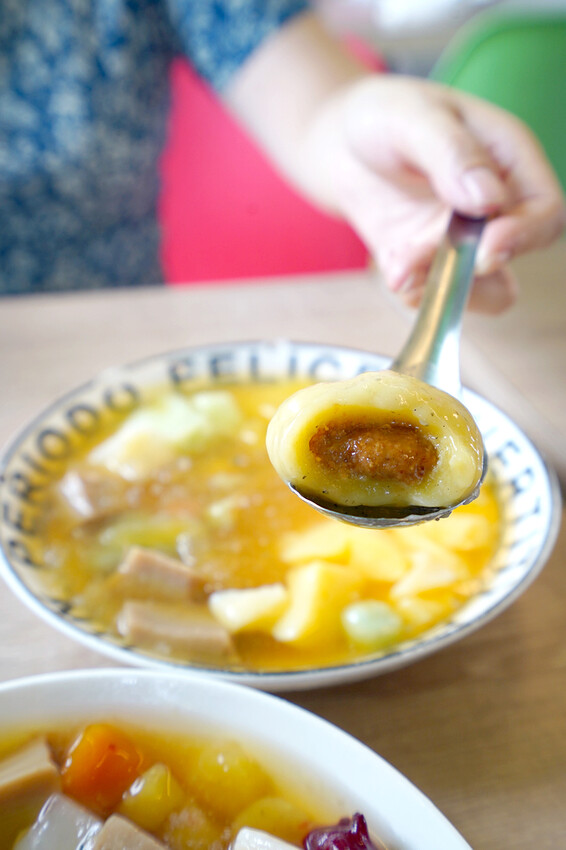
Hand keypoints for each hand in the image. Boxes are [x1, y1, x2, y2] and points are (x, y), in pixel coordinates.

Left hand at [302, 74, 564, 313]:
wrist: (341, 145)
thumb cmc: (385, 116)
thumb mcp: (413, 117)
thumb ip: (452, 153)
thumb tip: (489, 200)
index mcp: (509, 160)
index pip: (545, 209)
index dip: (526, 234)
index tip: (488, 247)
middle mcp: (496, 206)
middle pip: (515, 254)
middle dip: (476, 266)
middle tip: (428, 255)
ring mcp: (463, 240)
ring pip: (485, 290)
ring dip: (448, 288)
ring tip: (403, 268)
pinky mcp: (430, 264)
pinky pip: (437, 294)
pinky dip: (416, 291)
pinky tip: (393, 270)